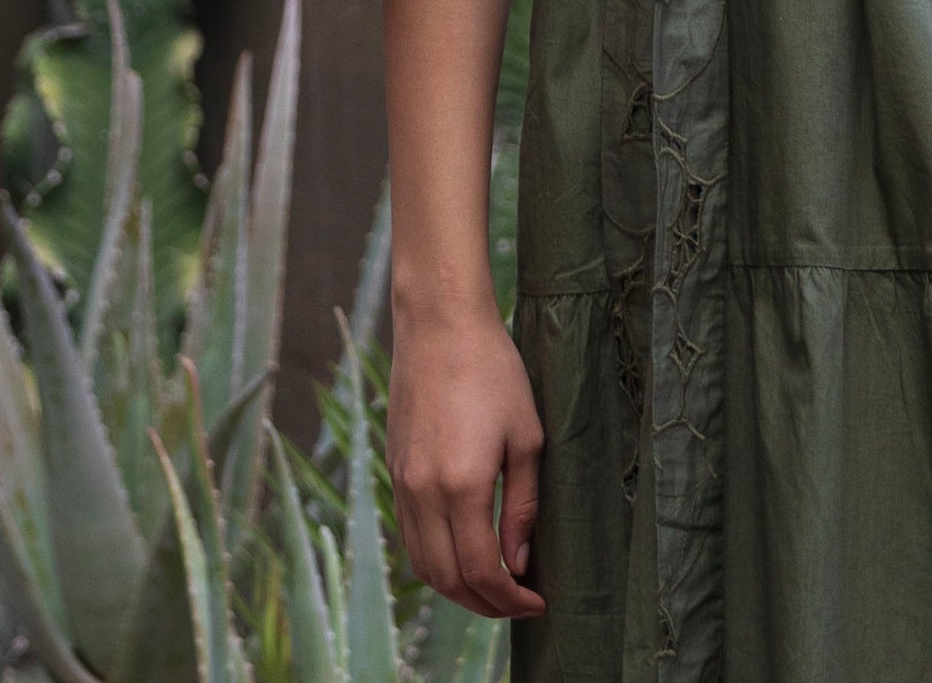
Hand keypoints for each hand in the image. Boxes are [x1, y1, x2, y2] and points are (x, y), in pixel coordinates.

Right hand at [387, 302, 546, 619]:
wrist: (440, 326)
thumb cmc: (494, 372)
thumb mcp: (527, 435)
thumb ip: (523, 505)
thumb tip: (519, 561)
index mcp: (461, 485)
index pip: (480, 571)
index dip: (509, 598)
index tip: (537, 601)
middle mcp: (422, 493)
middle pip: (446, 580)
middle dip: (484, 604)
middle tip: (519, 602)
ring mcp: (402, 484)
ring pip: (422, 565)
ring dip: (456, 588)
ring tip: (494, 584)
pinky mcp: (394, 471)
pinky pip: (409, 537)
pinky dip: (434, 560)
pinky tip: (463, 552)